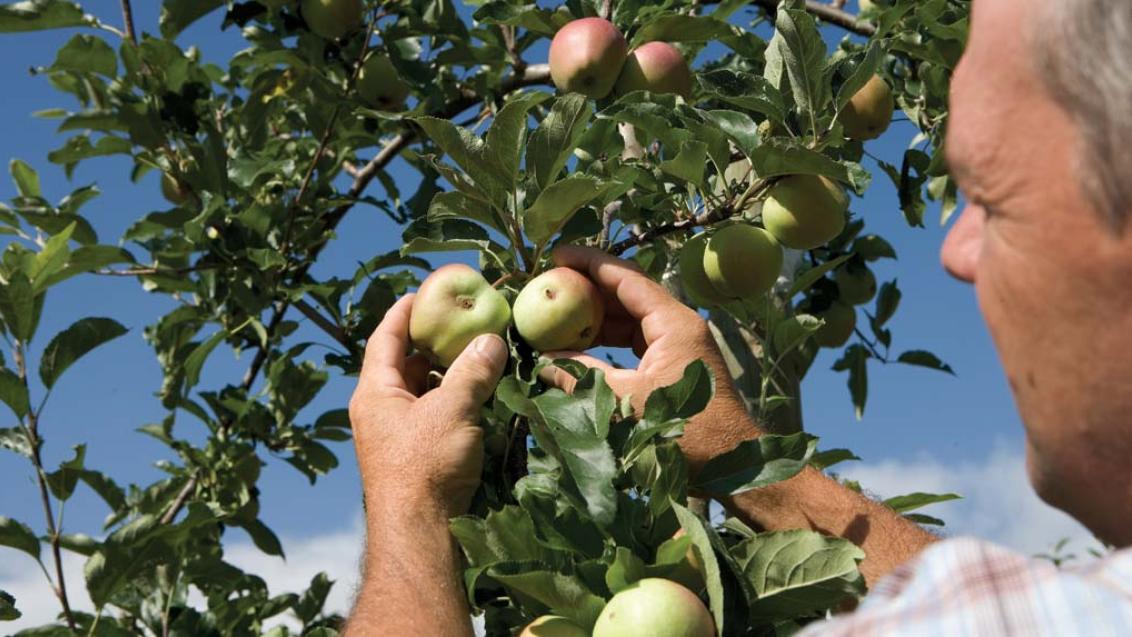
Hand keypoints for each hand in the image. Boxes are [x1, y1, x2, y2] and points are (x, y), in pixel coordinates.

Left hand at [349, 294, 507, 519]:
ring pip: (424, 392)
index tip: (426, 291)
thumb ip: (473, 371)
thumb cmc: (425, 467)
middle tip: (465, 321)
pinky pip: (436, 415)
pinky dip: (456, 400)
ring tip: (481, 352)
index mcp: (375, 393)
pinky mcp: (418, 456)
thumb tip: (492, 340)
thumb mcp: (452, 410)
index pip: (386, 337)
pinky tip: (483, 395)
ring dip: (450, 373)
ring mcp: (398, 436)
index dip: (405, 311)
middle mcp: (381, 411)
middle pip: (406, 364)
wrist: (420, 535)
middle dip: (436, 342)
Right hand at [538, 246, 758, 472]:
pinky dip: (608, 343)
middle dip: (588, 289)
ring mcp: (680, 346)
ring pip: (630, 320)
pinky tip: (580, 350)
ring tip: (556, 318)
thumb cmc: (684, 433)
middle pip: (628, 294)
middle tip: (550, 286)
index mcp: (674, 323)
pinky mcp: (676, 366)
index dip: (590, 263)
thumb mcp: (623, 402)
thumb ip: (581, 376)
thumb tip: (543, 360)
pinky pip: (636, 343)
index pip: (626, 277)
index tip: (557, 254)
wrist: (733, 466)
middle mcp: (680, 326)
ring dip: (595, 319)